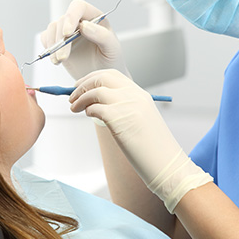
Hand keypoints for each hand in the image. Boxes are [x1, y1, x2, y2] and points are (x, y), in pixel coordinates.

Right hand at [40, 0, 128, 79]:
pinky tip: (57, 60)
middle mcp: (80, 21)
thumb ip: (102, 35)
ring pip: (53, 29)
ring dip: (53, 45)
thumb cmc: (110, 61)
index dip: (71, 16)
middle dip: (61, 39)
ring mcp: (68, 31)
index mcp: (95, 18)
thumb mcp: (112, 49)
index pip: (79, 7)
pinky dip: (48, 49)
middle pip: (63, 20)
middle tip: (64, 57)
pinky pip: (47, 38)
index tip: (68, 33)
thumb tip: (84, 25)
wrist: (101, 77)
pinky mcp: (58, 42)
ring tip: (60, 60)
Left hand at [68, 69, 211, 211]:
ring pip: (96, 90)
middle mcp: (134, 95)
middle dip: (83, 84)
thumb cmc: (152, 147)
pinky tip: (88, 115)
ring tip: (74, 107)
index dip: (93, 78)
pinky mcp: (118, 118)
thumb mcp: (140, 119)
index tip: (82, 85)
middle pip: (102, 78)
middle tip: (72, 94)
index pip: (112, 75)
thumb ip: (123, 108)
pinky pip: (95, 107)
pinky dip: (87, 109)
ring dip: (80, 97)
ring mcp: (127, 105)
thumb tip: (97, 104)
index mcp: (140, 94)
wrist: (166, 163)